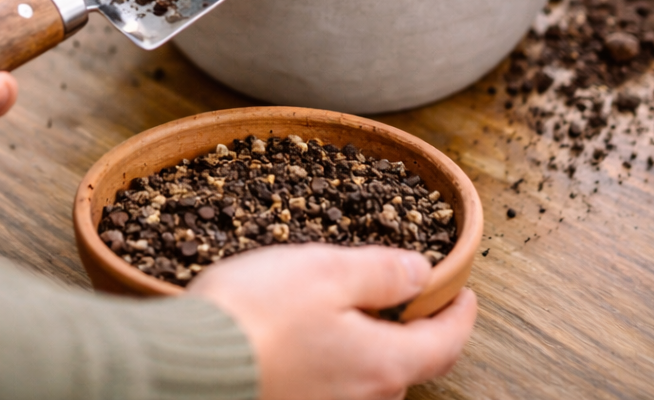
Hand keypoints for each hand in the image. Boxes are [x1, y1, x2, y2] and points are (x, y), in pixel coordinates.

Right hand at [189, 244, 476, 399]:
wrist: (190, 365)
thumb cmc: (257, 313)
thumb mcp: (327, 270)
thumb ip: (382, 272)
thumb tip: (422, 272)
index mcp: (381, 364)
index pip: (445, 344)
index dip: (460, 313)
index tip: (463, 290)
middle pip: (407, 363)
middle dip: (412, 326)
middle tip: (404, 289)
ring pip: (368, 375)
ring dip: (370, 340)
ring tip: (348, 302)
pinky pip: (333, 383)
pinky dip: (338, 355)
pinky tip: (309, 330)